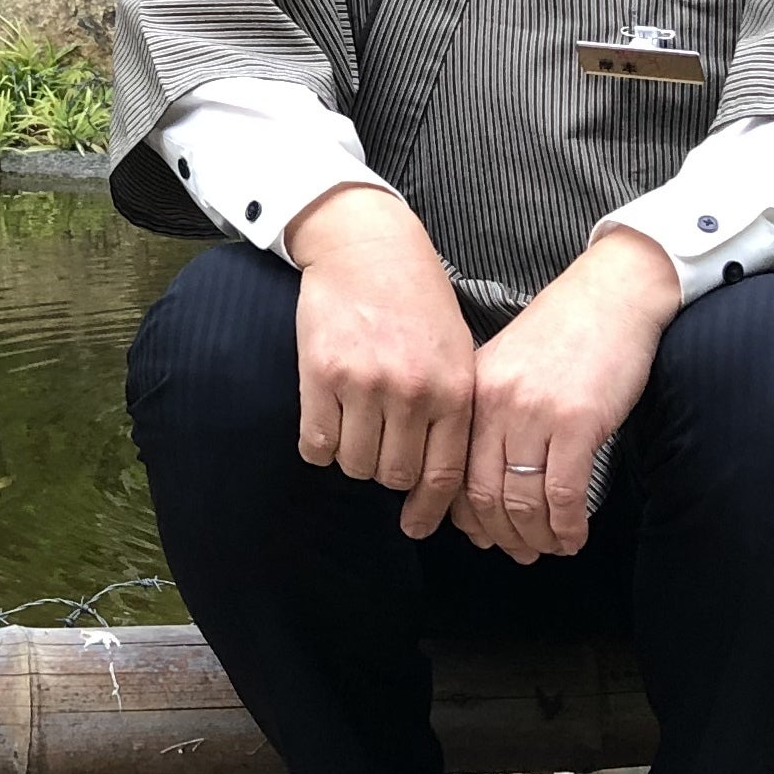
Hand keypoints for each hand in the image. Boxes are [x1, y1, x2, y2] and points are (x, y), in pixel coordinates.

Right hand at [286, 185, 475, 540]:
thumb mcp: (457, 351)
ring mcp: (364, 384)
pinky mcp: (321, 374)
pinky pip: (315, 443)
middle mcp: (412, 393)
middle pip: (394, 476)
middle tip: (379, 450)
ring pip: (354, 464)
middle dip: (386, 474)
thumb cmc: (417, 299)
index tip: (415, 527)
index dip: (428, 511)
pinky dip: (318, 445)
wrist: (366, 246)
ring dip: (352, 457)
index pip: (444, 476)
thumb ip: (454, 408)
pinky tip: (326, 422)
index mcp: (454, 390)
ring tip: (353, 426)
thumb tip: (444, 478)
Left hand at [458, 231, 678, 562]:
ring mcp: (535, 414)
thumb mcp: (507, 365)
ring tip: (550, 548)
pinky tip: (574, 537)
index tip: (479, 537)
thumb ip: (491, 414)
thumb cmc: (565, 333)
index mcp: (473, 392)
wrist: (612, 295)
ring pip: (521, 502)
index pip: (453, 471)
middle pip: (483, 495)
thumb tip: (482, 481)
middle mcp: (496, 404)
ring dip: (536, 538)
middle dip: (499, 536)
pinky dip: (567, 526)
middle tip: (518, 554)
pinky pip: (563, 494)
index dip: (465, 516)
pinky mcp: (577, 422)